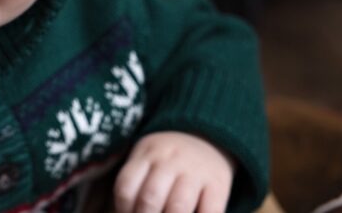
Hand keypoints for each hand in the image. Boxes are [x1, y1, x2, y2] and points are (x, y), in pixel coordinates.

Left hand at [112, 131, 234, 212]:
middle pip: (150, 198)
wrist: (208, 136)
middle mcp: (170, 160)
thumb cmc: (167, 159)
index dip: (123, 210)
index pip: (126, 187)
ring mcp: (195, 172)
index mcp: (147, 153)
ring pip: (177, 208)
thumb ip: (133, 184)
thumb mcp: (146, 158)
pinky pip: (209, 212)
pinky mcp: (218, 185)